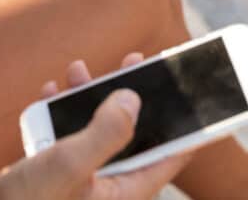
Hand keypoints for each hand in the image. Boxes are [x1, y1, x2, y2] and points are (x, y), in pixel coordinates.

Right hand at [0, 54, 191, 199]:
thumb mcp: (70, 165)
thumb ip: (106, 132)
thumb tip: (133, 98)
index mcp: (124, 191)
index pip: (172, 155)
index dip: (189, 125)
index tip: (198, 93)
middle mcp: (107, 186)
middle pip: (134, 134)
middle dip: (131, 95)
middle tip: (136, 60)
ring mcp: (80, 180)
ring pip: (97, 130)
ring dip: (89, 97)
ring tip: (81, 69)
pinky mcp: (55, 176)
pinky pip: (66, 137)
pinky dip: (59, 112)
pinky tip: (50, 92)